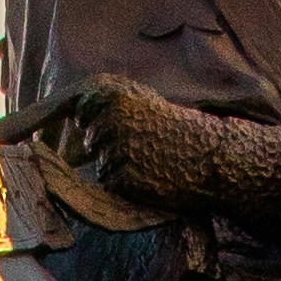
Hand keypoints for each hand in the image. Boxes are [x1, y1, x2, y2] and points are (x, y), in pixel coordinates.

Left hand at [53, 82, 280, 221]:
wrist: (212, 157)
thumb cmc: (177, 130)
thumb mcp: (142, 103)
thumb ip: (107, 107)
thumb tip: (68, 125)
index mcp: (114, 94)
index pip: (79, 109)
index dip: (86, 121)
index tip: (88, 128)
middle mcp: (112, 119)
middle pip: (91, 141)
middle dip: (107, 146)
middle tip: (142, 145)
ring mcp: (118, 149)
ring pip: (102, 165)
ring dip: (120, 167)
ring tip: (151, 160)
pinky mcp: (124, 178)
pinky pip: (113, 185)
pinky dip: (129, 185)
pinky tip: (152, 175)